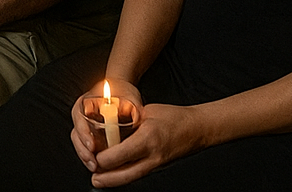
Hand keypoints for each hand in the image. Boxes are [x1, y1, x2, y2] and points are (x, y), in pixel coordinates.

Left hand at [70, 96, 207, 186]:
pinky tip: (117, 173)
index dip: (103, 159)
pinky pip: (139, 174)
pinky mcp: (158, 166)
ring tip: (101, 180)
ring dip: (115, 180)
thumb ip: (129, 120)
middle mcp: (152, 155)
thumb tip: (111, 126)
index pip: (120, 155)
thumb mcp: (147, 112)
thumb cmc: (174, 117)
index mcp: (147, 138)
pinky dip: (126, 175)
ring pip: (132, 178)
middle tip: (94, 179)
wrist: (198, 129)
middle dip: (107, 179)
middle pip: (125, 175)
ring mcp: (156, 164)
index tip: (93, 155)